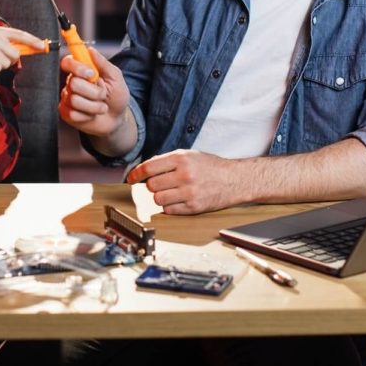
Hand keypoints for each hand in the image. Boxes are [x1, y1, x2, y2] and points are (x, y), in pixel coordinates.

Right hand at [58, 48, 129, 138]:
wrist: (116, 119)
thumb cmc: (116, 96)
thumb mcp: (115, 77)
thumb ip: (103, 63)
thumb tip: (91, 49)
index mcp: (81, 70)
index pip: (67, 62)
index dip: (77, 67)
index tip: (91, 74)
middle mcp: (71, 82)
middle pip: (73, 83)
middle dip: (94, 92)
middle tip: (103, 95)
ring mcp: (67, 98)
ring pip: (74, 100)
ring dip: (94, 106)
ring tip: (100, 107)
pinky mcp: (66, 113)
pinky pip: (72, 114)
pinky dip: (88, 116)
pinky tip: (92, 115)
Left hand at [126, 149, 241, 214]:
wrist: (235, 180)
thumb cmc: (210, 167)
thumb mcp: (189, 155)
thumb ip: (166, 161)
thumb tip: (143, 170)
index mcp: (181, 159)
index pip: (148, 168)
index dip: (136, 174)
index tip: (130, 179)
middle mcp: (184, 175)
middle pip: (151, 185)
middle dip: (153, 185)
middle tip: (163, 183)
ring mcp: (189, 192)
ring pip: (158, 199)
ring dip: (161, 196)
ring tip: (172, 192)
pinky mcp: (193, 207)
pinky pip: (169, 210)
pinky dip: (170, 206)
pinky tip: (179, 200)